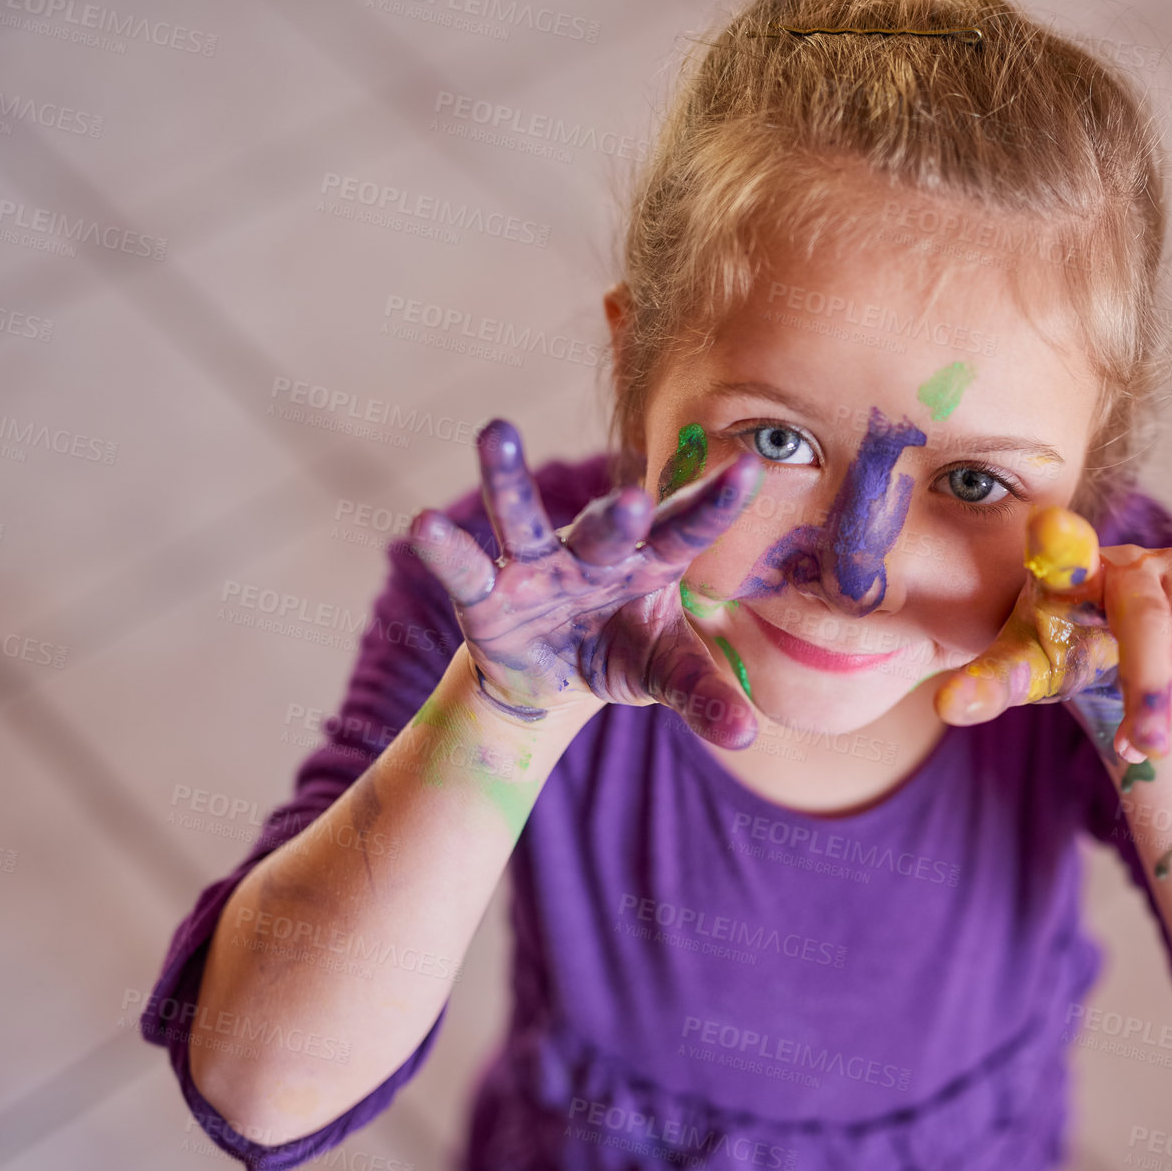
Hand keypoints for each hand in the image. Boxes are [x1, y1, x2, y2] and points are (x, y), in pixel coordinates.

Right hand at [405, 419, 765, 748]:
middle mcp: (593, 553)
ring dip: (508, 479)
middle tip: (634, 500)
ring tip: (495, 433)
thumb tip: (746, 737)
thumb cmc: (624, 654)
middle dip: (620, 516)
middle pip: (609, 527)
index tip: (749, 471)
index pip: (687, 532)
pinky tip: (422, 524)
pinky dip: (445, 549)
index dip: (714, 504)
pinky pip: (466, 569)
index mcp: (650, 563)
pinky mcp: (487, 595)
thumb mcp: (665, 676)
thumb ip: (704, 697)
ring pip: (522, 518)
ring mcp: (536, 567)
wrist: (554, 680)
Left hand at [932, 505, 1171, 760]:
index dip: (1059, 539)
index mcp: (1069, 570)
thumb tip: (948, 708)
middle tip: (1143, 746)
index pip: (1062, 550)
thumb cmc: (1061, 654)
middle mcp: (1126, 559)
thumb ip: (988, 686)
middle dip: (1147, 686)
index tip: (1048, 525)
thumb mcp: (1024, 671)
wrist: (1116, 661)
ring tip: (1149, 746)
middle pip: (1145, 616)